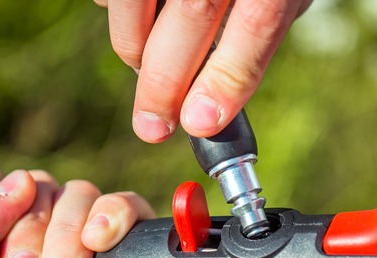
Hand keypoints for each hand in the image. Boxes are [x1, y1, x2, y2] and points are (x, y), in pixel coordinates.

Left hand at [0, 166, 186, 257]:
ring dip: (69, 238)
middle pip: (34, 190)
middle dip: (31, 236)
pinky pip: (126, 205)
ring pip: (78, 195)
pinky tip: (102, 245)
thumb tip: (9, 181)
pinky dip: (113, 216)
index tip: (1, 249)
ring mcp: (91, 249)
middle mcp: (43, 246)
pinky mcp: (136, 251)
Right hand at [94, 0, 312, 141]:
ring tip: (145, 64)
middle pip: (194, 10)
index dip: (228, 78)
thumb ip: (253, 33)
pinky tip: (138, 18)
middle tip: (152, 127)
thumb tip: (209, 104)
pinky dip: (117, 10)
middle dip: (164, 82)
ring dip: (133, 46)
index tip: (199, 123)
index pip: (259, 20)